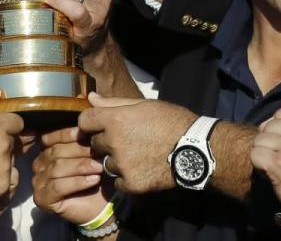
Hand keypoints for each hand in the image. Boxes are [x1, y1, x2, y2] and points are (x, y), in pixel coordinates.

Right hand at [33, 126, 111, 224]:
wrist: (101, 206)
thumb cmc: (94, 176)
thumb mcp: (88, 155)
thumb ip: (81, 141)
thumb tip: (83, 125)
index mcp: (45, 151)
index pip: (51, 138)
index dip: (68, 134)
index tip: (88, 133)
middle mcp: (38, 165)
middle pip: (55, 152)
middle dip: (79, 151)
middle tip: (99, 152)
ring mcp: (38, 182)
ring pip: (57, 169)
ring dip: (80, 167)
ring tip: (99, 167)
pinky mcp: (42, 199)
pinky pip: (58, 186)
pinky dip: (77, 182)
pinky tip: (92, 180)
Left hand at [79, 93, 196, 192]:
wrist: (196, 149)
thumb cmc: (171, 121)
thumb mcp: (143, 105)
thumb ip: (113, 102)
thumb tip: (91, 97)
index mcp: (115, 119)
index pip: (84, 121)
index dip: (91, 122)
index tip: (99, 125)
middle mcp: (114, 142)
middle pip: (95, 143)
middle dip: (106, 141)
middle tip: (127, 140)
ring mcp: (122, 165)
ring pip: (106, 163)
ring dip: (116, 160)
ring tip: (137, 155)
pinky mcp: (132, 184)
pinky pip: (118, 182)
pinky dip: (126, 178)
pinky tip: (141, 169)